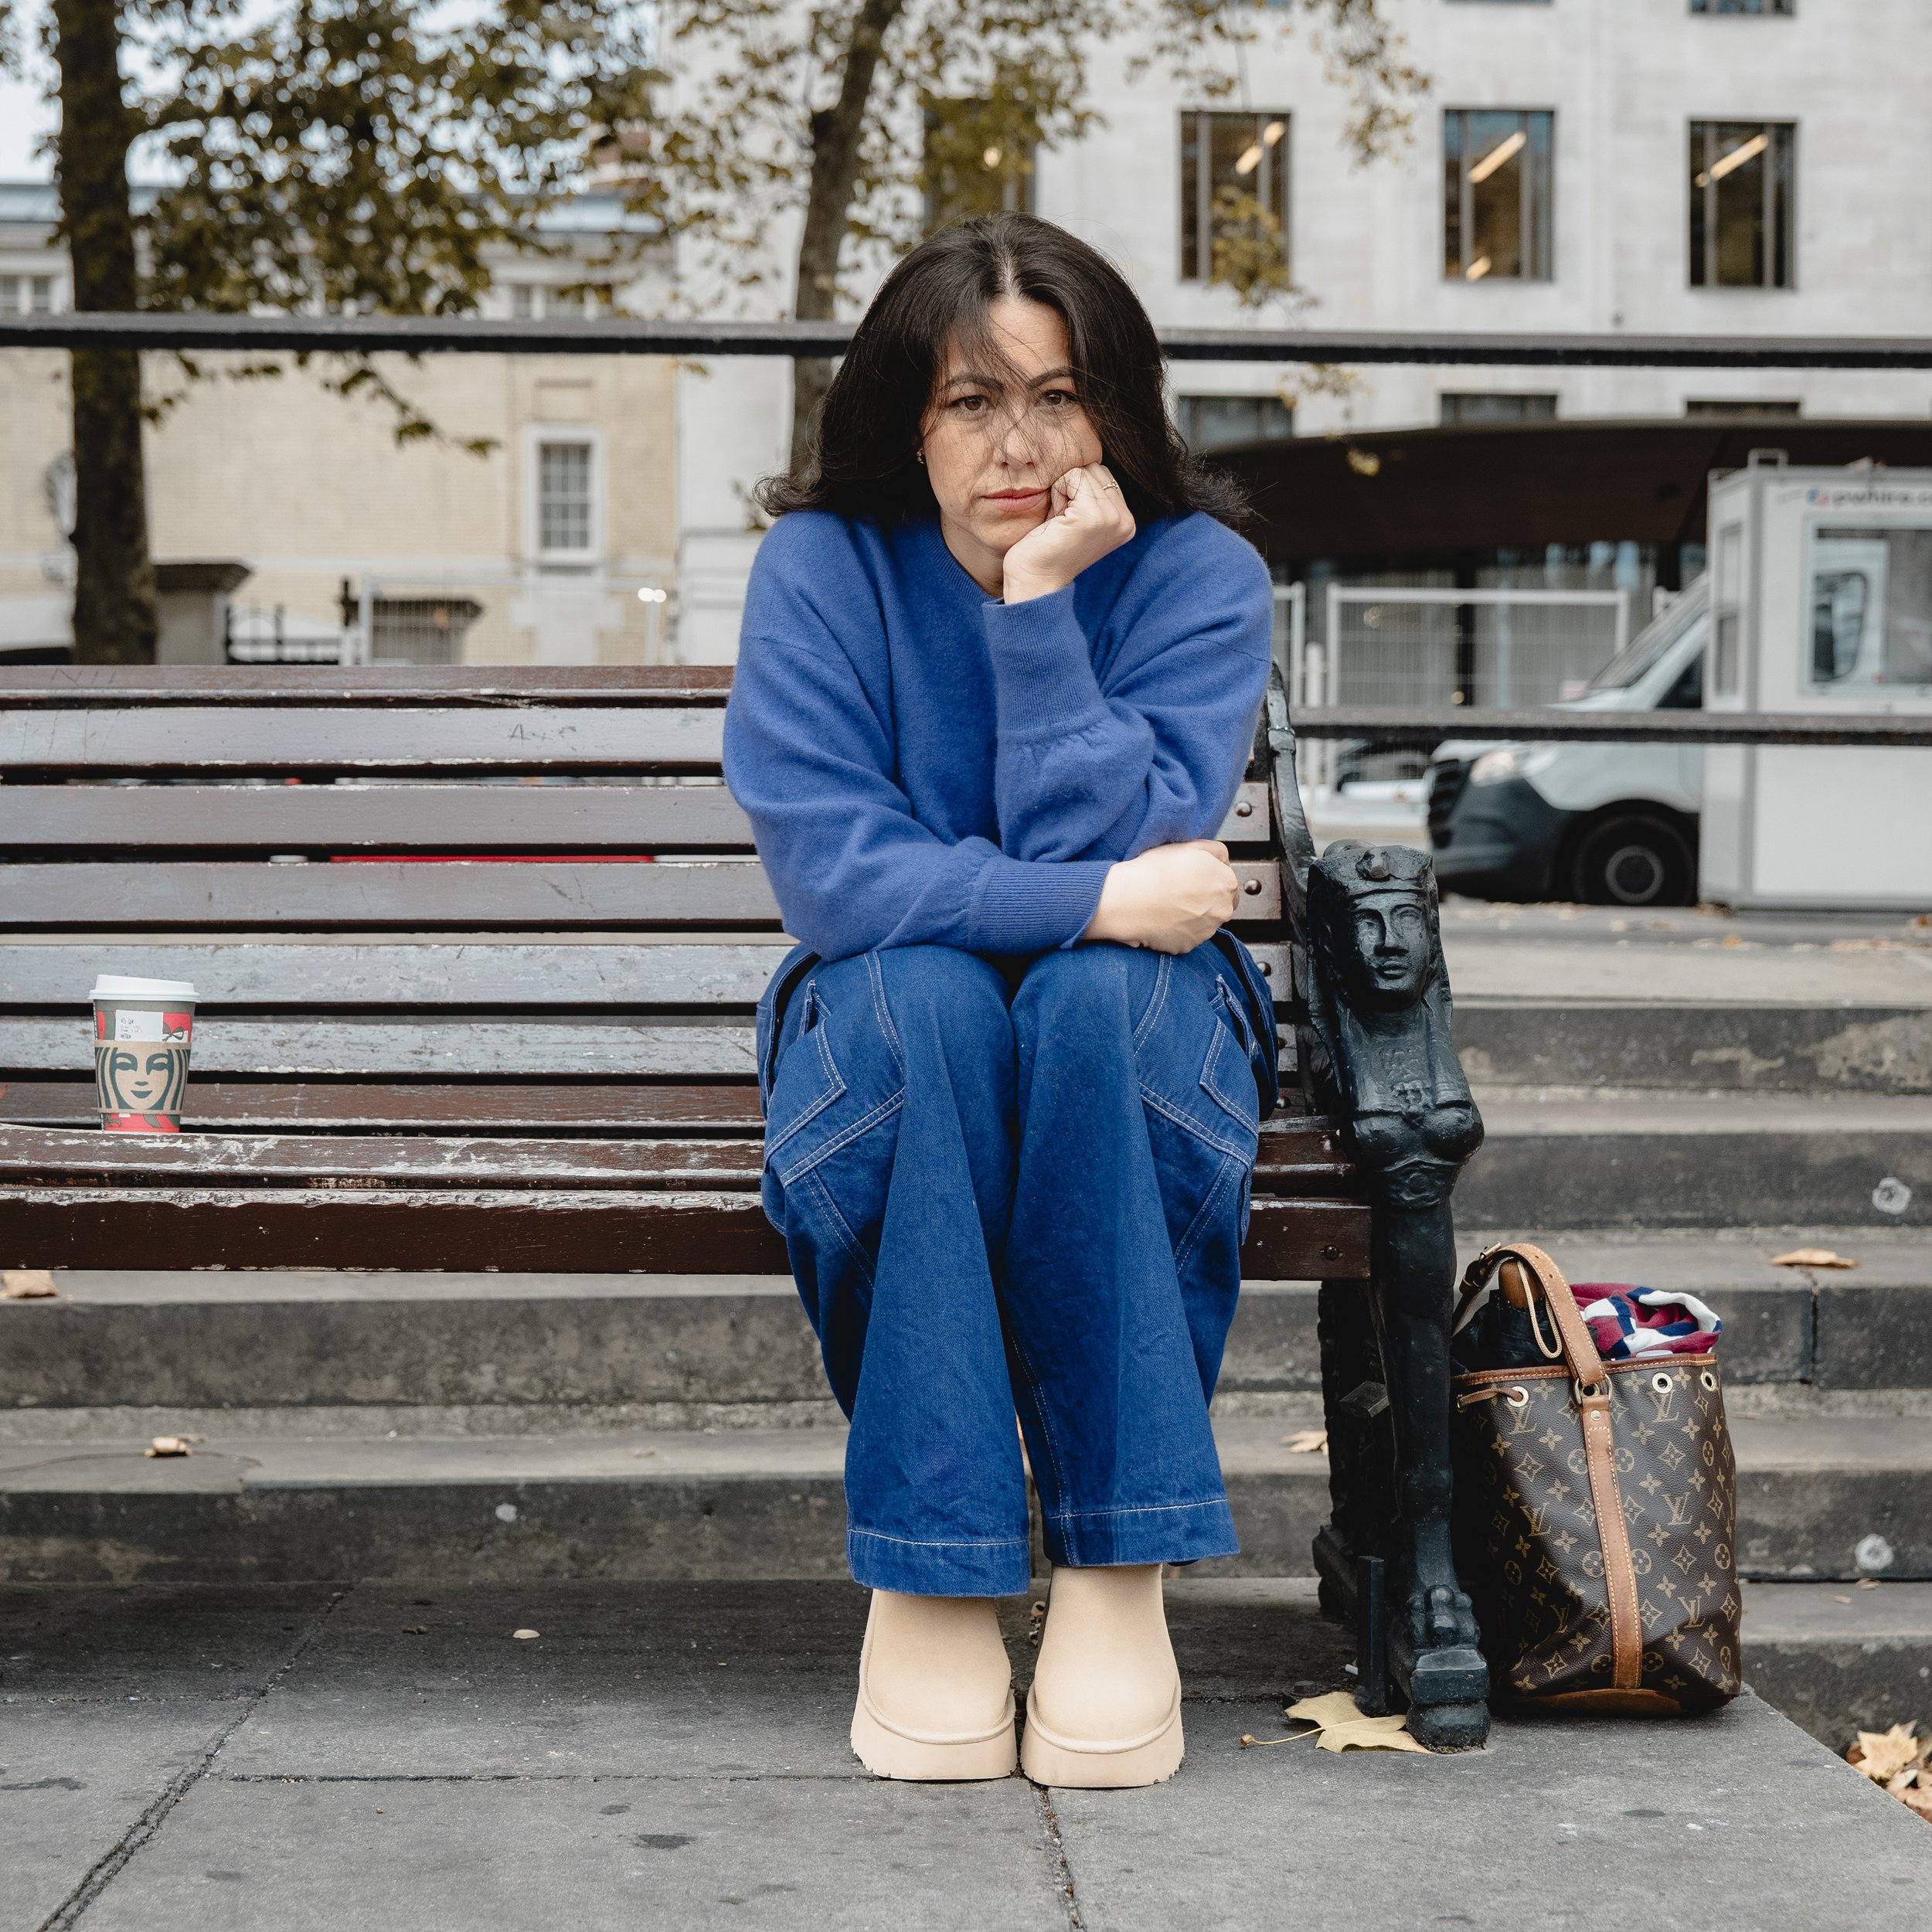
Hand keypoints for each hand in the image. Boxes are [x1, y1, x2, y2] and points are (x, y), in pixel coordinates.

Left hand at [1001, 463, 1135, 603]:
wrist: (1034, 581)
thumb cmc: (1047, 547)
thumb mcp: (1077, 515)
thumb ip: (1091, 492)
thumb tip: (1087, 454)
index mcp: (1126, 521)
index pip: (1103, 474)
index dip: (1078, 491)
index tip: (1069, 521)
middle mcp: (1126, 520)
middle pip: (1095, 469)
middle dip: (1072, 488)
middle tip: (1062, 522)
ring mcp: (1112, 518)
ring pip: (1084, 470)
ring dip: (1064, 491)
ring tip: (1060, 522)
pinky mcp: (1092, 516)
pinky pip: (1072, 476)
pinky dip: (1058, 492)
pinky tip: (1056, 520)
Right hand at [1082, 840, 1239, 954]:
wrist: (1128, 900)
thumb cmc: (1155, 872)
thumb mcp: (1190, 845)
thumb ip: (1215, 851)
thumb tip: (1222, 860)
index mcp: (1226, 884)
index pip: (1228, 882)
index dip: (1209, 877)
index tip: (1193, 876)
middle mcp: (1222, 910)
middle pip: (1218, 903)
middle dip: (1204, 898)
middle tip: (1180, 889)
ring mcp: (1206, 931)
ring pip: (1203, 921)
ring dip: (1192, 914)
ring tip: (1168, 902)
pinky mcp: (1188, 946)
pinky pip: (1186, 936)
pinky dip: (1178, 928)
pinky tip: (1163, 916)